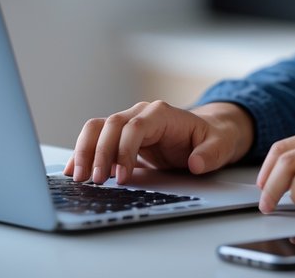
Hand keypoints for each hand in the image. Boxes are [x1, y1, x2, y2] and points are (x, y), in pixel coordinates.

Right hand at [64, 101, 252, 184]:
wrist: (206, 132)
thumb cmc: (211, 137)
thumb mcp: (220, 145)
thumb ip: (210, 153)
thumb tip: (196, 163)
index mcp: (162, 114)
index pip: (135, 127)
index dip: (125, 151)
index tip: (121, 177)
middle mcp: (141, 113)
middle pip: (110, 125)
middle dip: (99, 153)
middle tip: (95, 180)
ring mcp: (128, 123)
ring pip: (97, 128)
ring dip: (84, 151)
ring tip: (78, 177)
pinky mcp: (120, 136)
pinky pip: (95, 138)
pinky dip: (82, 153)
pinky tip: (74, 170)